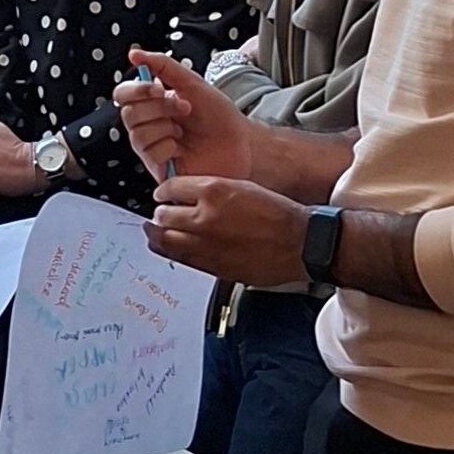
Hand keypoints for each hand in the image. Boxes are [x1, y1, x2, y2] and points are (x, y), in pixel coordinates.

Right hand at [117, 45, 249, 185]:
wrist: (241, 143)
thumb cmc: (218, 115)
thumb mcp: (191, 83)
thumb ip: (162, 66)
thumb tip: (134, 54)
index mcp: (152, 104)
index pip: (123, 94)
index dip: (136, 90)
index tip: (159, 89)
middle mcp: (148, 126)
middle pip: (128, 114)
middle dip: (159, 108)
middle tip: (185, 109)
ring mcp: (152, 149)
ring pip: (137, 135)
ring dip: (166, 128)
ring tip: (184, 131)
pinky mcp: (160, 170)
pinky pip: (150, 154)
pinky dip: (169, 147)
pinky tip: (183, 150)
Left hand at [145, 176, 309, 290]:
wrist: (300, 242)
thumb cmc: (278, 214)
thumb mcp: (243, 187)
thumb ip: (213, 191)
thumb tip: (191, 196)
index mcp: (214, 190)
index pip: (170, 187)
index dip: (164, 191)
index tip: (163, 193)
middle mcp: (205, 217)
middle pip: (163, 215)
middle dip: (160, 213)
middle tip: (160, 213)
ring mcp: (206, 244)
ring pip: (165, 240)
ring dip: (158, 234)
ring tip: (152, 231)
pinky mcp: (212, 266)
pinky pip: (181, 259)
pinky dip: (170, 251)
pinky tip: (167, 247)